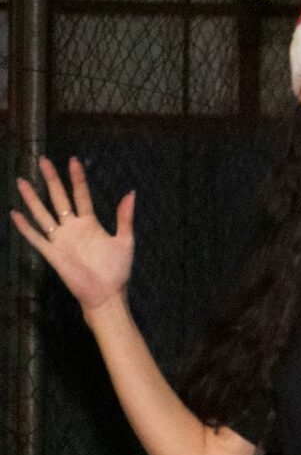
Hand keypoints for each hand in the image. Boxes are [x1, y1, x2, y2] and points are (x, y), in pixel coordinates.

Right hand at [12, 157, 134, 311]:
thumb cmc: (117, 270)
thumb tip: (131, 192)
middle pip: (58, 198)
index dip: (77, 178)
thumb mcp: (125, 241)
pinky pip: (35, 238)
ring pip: (42, 214)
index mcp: (89, 223)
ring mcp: (61, 240)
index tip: (73, 161)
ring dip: (32, 198)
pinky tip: (15, 213)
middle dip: (51, 180)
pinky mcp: (52, 253)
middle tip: (43, 160)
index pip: (81, 195)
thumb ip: (125, 217)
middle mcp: (72, 228)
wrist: (107, 294)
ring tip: (22, 181)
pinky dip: (25, 227)